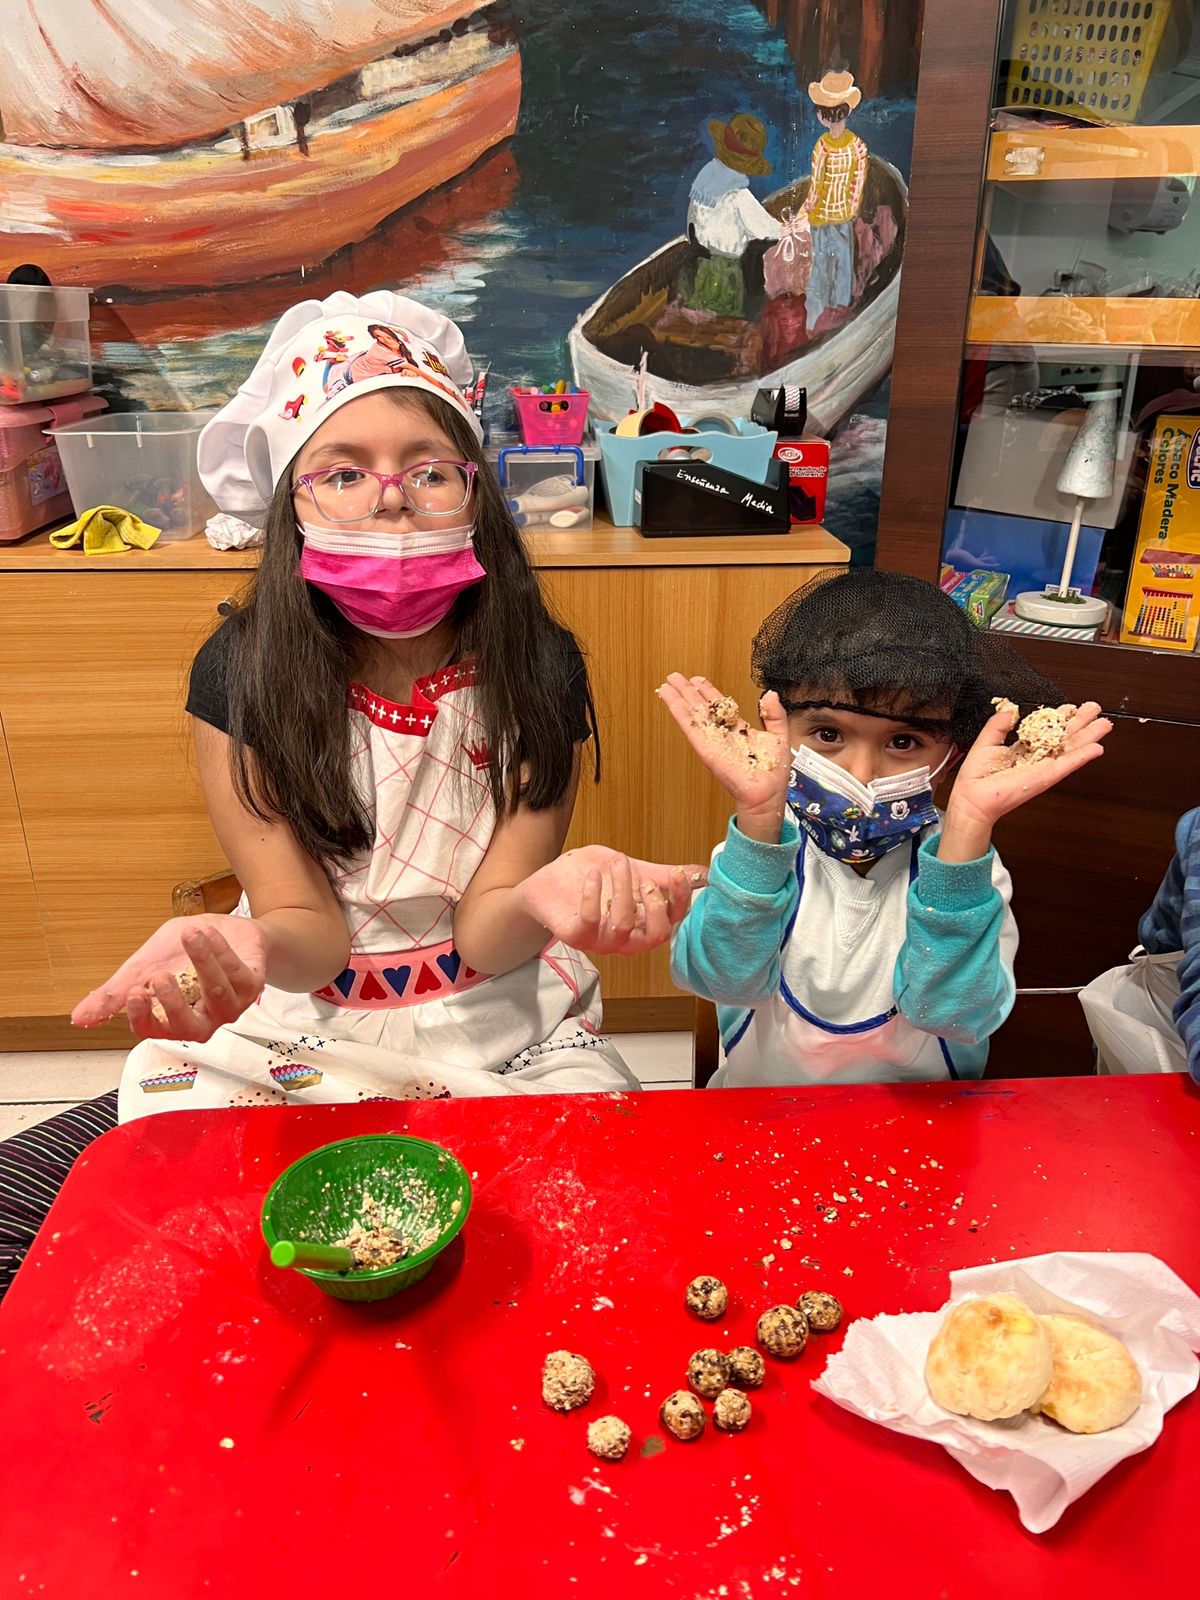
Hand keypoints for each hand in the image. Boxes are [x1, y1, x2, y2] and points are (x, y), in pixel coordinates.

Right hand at [72, 915, 267, 1041]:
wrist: (227, 930)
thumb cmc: (184, 953)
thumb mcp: (144, 966)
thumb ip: (115, 993)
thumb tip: (79, 1018)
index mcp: (173, 1019)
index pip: (153, 1031)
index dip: (142, 1016)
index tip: (134, 992)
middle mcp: (203, 1019)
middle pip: (189, 1028)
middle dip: (173, 1003)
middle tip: (158, 977)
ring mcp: (230, 1005)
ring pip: (216, 993)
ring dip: (202, 961)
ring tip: (189, 935)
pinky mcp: (252, 986)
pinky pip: (238, 973)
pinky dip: (221, 950)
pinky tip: (208, 933)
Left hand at [519, 847, 705, 956]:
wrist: (548, 882)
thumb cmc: (590, 877)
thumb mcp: (631, 868)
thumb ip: (660, 874)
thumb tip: (701, 872)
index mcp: (643, 922)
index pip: (673, 920)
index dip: (679, 900)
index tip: (677, 875)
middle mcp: (626, 937)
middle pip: (655, 937)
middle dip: (655, 905)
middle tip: (644, 879)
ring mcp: (600, 941)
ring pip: (623, 928)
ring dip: (623, 892)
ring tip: (617, 863)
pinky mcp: (575, 936)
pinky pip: (590, 924)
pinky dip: (594, 897)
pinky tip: (593, 875)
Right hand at [658, 674, 789, 841]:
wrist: (766, 793)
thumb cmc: (774, 772)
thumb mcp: (779, 735)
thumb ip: (774, 714)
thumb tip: (770, 694)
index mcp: (738, 730)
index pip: (719, 706)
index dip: (708, 691)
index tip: (698, 680)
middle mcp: (722, 733)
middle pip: (700, 707)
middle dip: (688, 691)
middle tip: (675, 677)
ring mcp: (711, 740)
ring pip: (691, 714)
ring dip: (678, 698)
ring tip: (667, 684)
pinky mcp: (705, 748)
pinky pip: (690, 727)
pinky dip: (679, 712)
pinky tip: (670, 699)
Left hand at [939, 701, 1111, 862]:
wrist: (973, 796)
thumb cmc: (977, 775)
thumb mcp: (987, 741)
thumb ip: (999, 724)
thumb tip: (1010, 709)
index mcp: (1024, 749)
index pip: (1048, 730)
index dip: (1060, 717)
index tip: (1071, 706)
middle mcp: (1037, 758)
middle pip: (1065, 737)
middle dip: (1081, 723)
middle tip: (1095, 708)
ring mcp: (1044, 768)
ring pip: (1072, 749)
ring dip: (1090, 737)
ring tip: (1105, 724)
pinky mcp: (1046, 778)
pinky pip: (1067, 765)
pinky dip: (1082, 757)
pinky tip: (1097, 748)